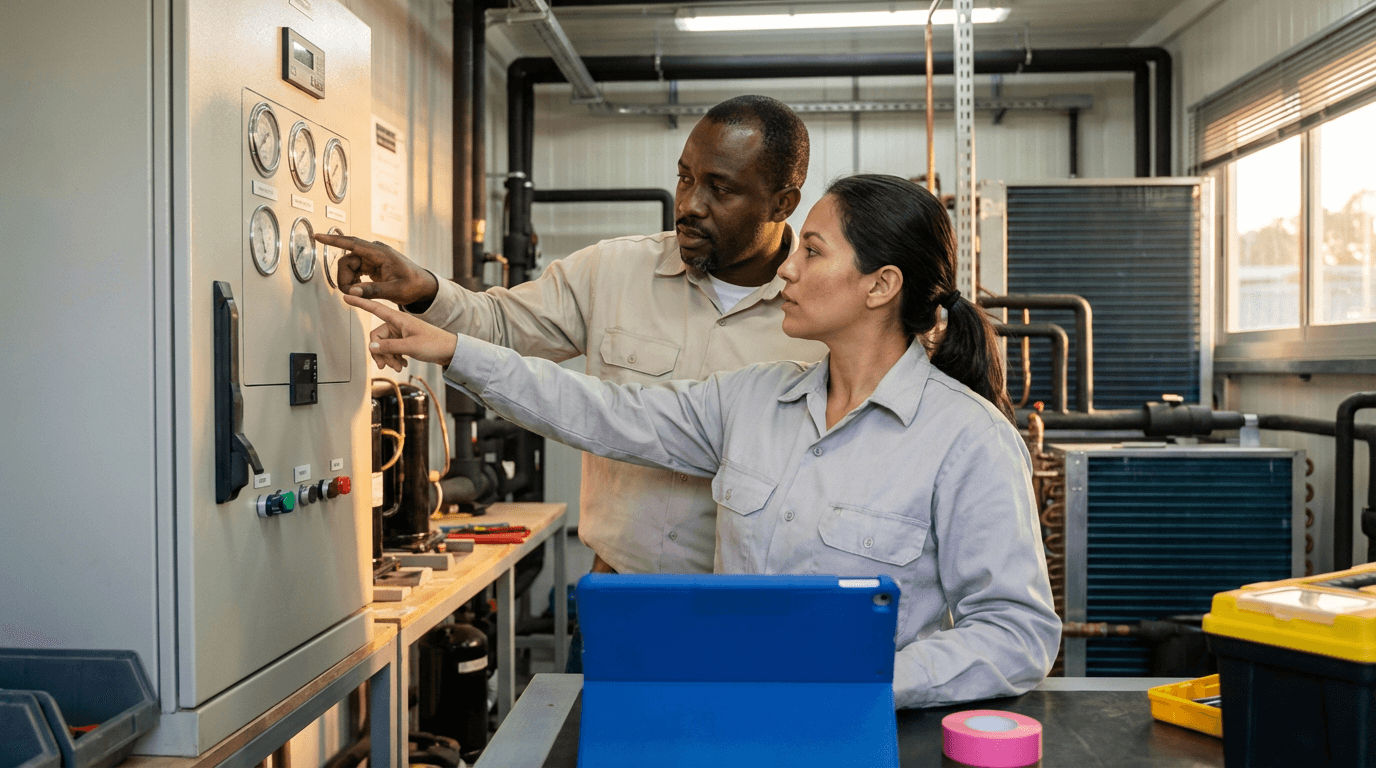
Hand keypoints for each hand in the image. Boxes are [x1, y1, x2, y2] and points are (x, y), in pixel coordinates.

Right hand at [315, 233, 438, 304]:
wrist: (422, 285)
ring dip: (349, 280)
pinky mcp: (371, 264)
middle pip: (347, 260)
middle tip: (349, 293)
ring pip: (349, 266)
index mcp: (380, 253)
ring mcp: (372, 257)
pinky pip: (354, 269)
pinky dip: (353, 280)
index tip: (317, 236)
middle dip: (344, 277)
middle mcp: (374, 252)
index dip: (333, 240)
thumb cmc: (413, 285)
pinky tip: (360, 287)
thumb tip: (352, 291)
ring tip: (358, 292)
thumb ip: (373, 291)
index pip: (352, 243)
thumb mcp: (395, 291)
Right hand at [342, 294, 457, 370]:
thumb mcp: (411, 347)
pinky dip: (394, 358)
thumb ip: (389, 347)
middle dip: (380, 352)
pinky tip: (403, 364)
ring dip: (388, 357)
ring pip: (383, 345)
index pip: (375, 308)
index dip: (360, 302)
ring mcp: (401, 332)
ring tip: (399, 367)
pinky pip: (391, 349)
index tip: (346, 295)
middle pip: (376, 337)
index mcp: (399, 319)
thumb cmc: (435, 344)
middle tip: (388, 366)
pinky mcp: (404, 340)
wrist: (451, 351)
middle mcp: (398, 324)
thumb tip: (370, 347)